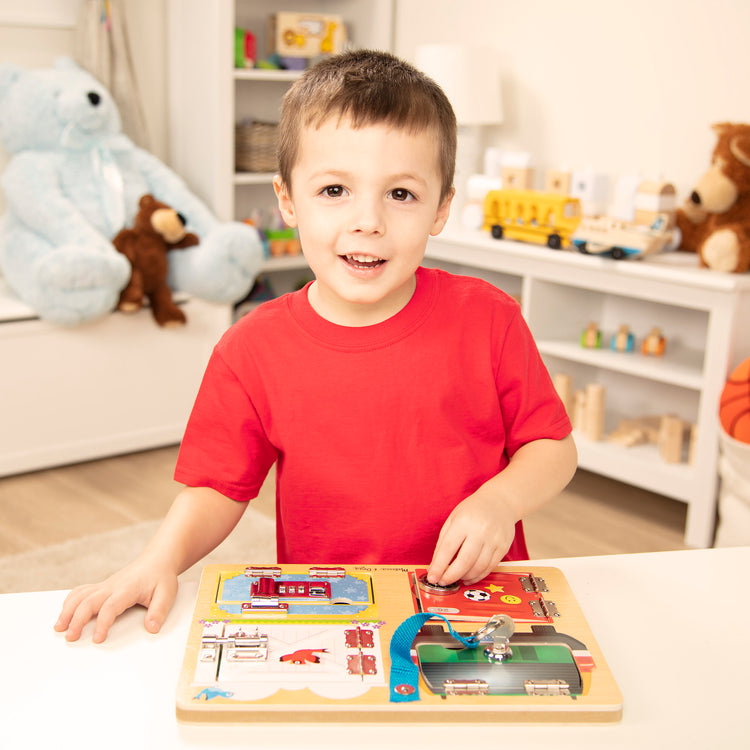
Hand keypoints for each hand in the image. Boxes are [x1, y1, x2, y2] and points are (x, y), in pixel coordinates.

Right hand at [53, 554, 177, 642]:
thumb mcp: (167, 593)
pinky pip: (82, 591)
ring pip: (81, 595)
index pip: (111, 606)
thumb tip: (151, 628)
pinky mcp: (102, 586)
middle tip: (70, 637)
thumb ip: (159, 611)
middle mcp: (112, 586)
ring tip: (58, 628)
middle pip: (89, 601)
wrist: (158, 560)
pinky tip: (64, 613)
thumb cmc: (161, 577)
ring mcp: (105, 585)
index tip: (97, 639)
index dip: (103, 623)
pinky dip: (70, 601)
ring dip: (67, 610)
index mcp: (127, 588)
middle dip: (77, 619)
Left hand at [426, 487, 517, 586]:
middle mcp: (480, 530)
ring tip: (457, 578)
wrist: (500, 502)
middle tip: (443, 582)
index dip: (439, 566)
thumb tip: (435, 566)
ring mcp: (494, 539)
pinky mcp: (503, 547)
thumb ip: (443, 543)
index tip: (433, 577)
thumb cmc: (473, 510)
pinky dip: (478, 575)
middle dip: (451, 576)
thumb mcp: (453, 519)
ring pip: (478, 567)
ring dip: (465, 577)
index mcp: (463, 522)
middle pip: (464, 561)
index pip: (448, 549)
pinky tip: (470, 576)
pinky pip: (490, 567)